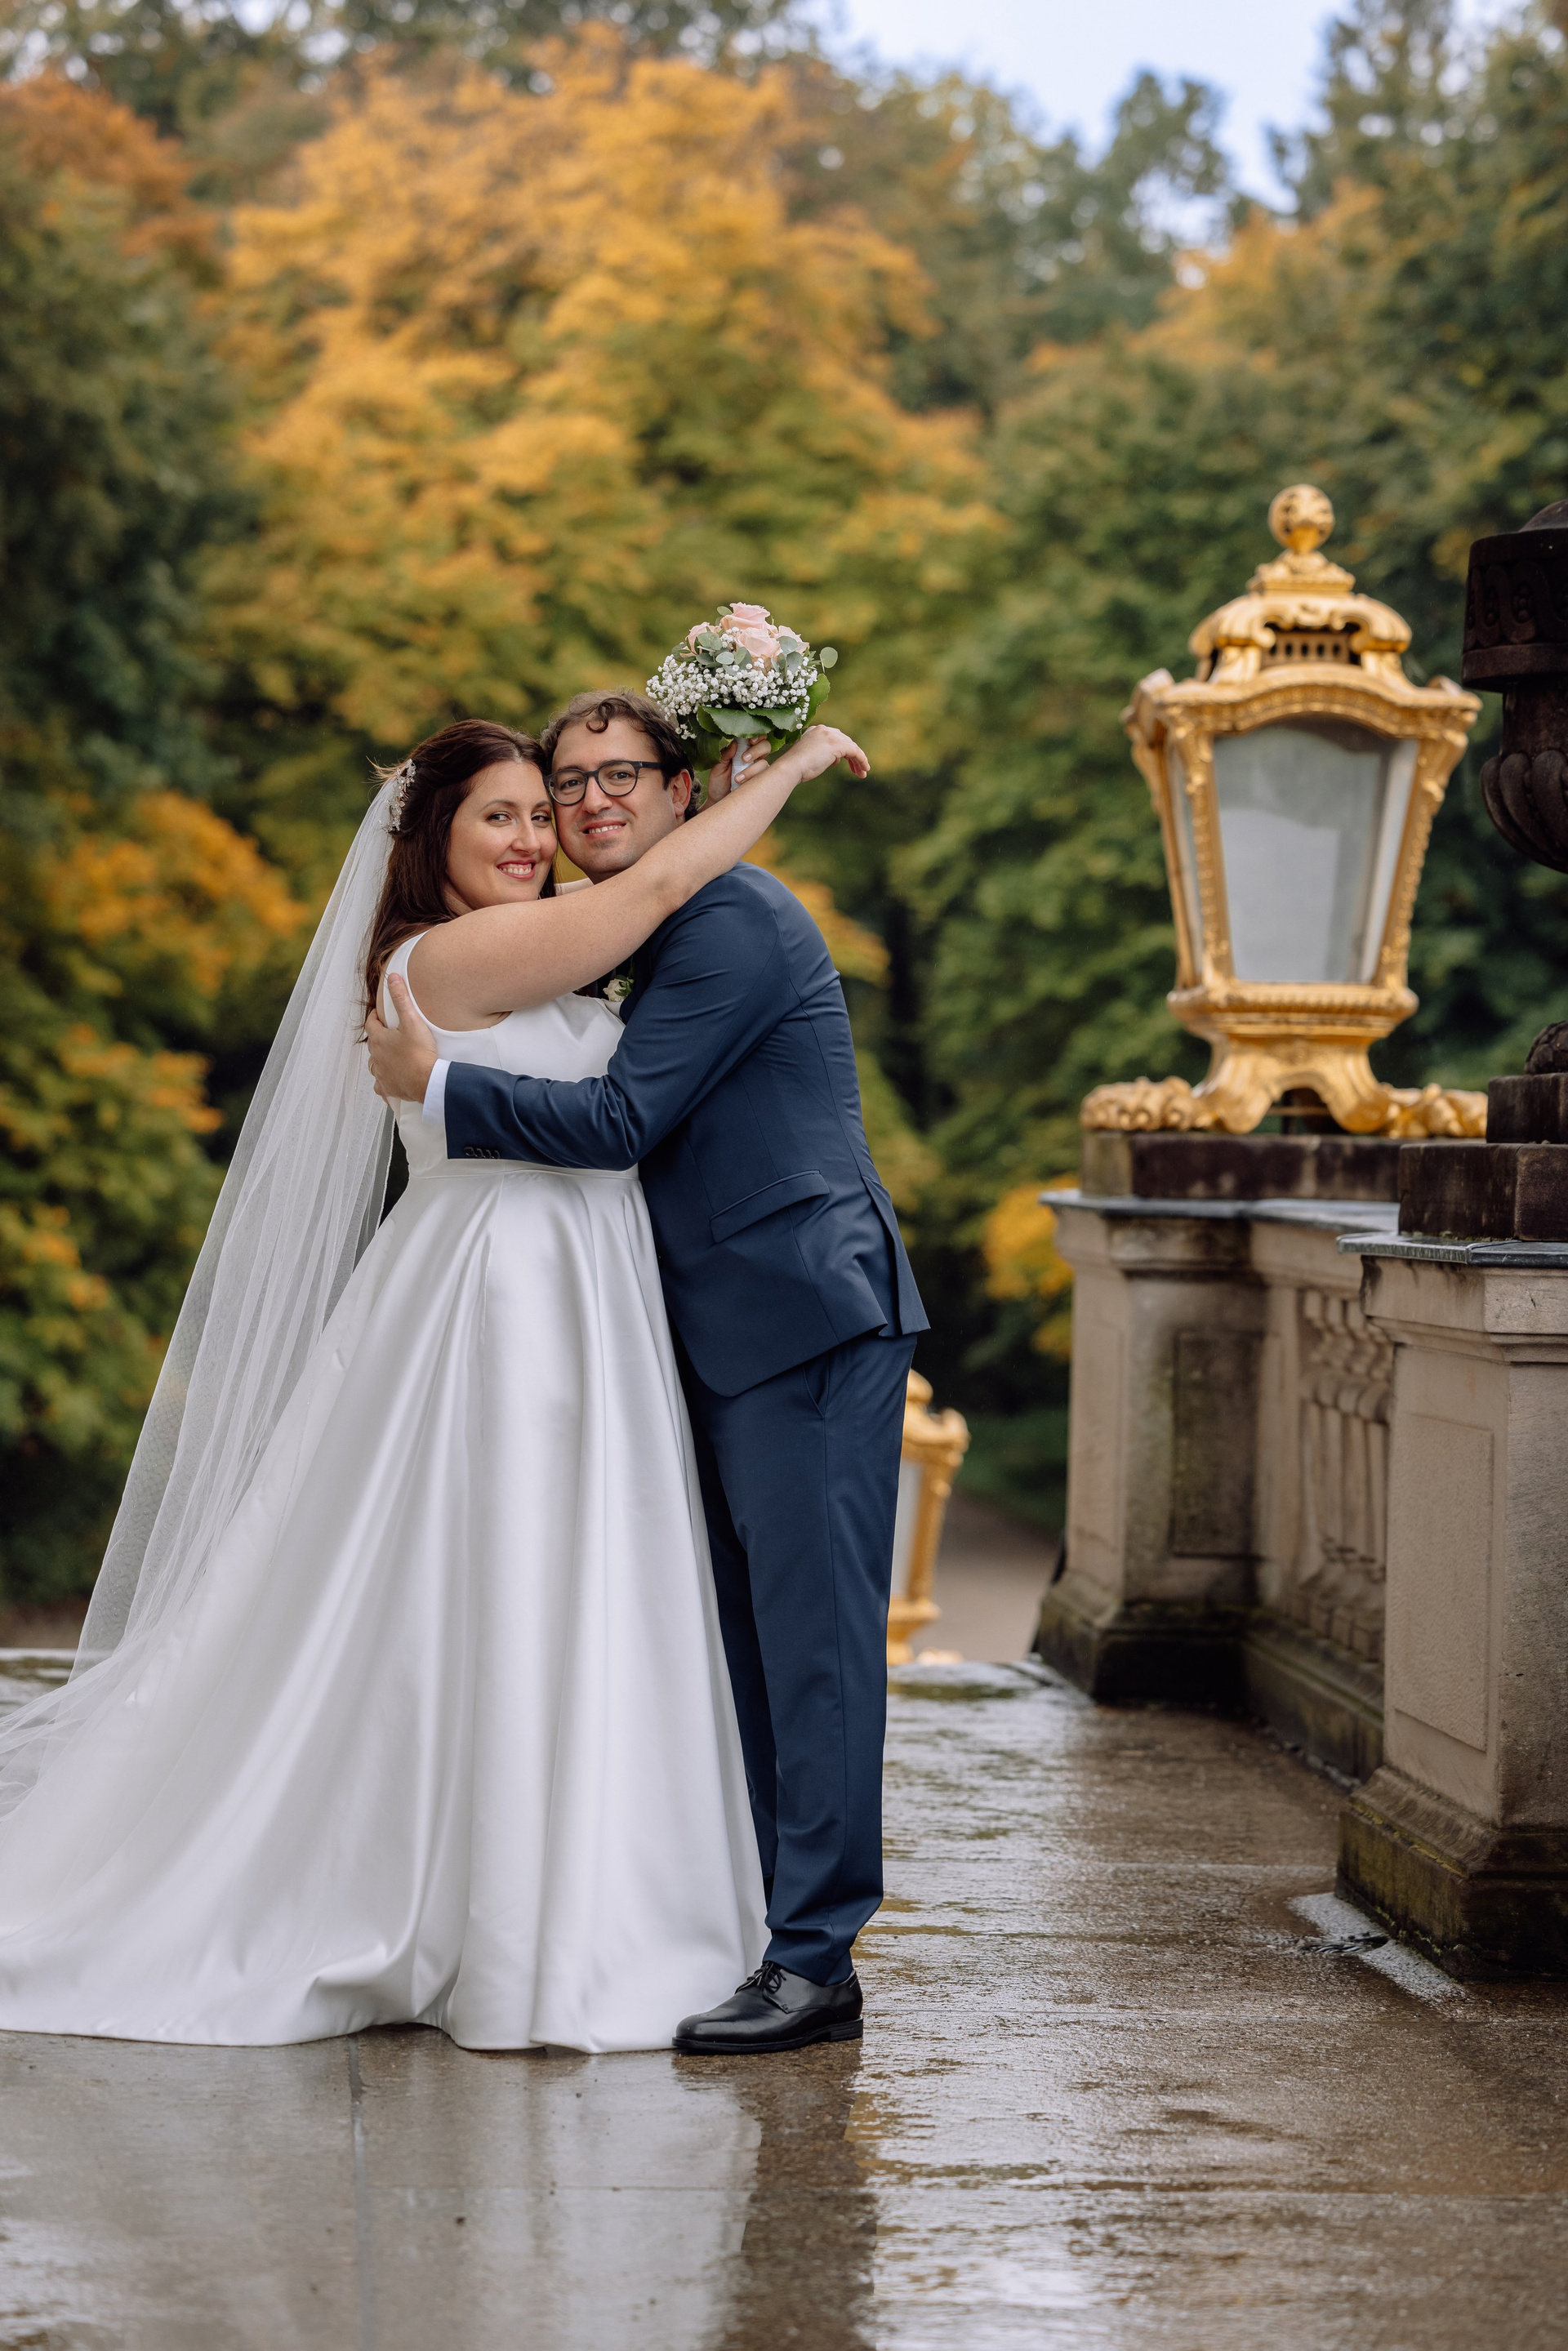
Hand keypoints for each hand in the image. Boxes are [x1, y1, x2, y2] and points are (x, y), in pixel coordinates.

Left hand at [366, 974, 438, 1104]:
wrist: (428, 1081)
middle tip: (390, 1033)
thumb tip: (392, 978)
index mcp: (379, 1040)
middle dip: (379, 1037)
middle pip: (373, 1044)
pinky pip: (381, 1085)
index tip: (380, 1015)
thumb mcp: (412, 1021)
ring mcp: (381, 1074)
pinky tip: (391, 1079)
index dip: (375, 1017)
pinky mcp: (388, 1088)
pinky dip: (384, 1081)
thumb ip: (401, 998)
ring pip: (375, 1064)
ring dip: (381, 1058)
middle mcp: (376, 1057)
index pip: (371, 1024)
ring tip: (392, 1055)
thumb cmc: (420, 1053)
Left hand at [705, 736, 766, 803]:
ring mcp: (759, 771)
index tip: (750, 739)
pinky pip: (764, 779)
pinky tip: (741, 784)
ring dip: (751, 770)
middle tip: (744, 759)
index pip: (756, 737)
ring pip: (765, 764)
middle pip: (766, 746)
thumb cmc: (719, 782)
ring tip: (737, 779)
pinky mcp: (761, 783)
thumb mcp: (718, 766)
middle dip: (757, 750)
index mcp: (744, 749)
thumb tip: (734, 743)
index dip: (757, 735)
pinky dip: (752, 780)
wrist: (719, 801)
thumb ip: (725, 754)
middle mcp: (754, 758)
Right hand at [721, 725, 868, 797]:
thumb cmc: (795, 768)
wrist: (790, 768)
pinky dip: (861, 760)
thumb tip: (834, 760)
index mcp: (815, 730)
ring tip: (862, 772)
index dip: (842, 750)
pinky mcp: (836, 745)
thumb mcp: (808, 758)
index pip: (835, 738)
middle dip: (853, 755)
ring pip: (851, 747)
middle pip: (845, 741)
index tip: (845, 763)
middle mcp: (823, 730)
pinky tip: (864, 769)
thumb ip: (821, 755)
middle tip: (858, 769)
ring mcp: (830, 736)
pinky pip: (855, 751)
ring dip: (858, 760)